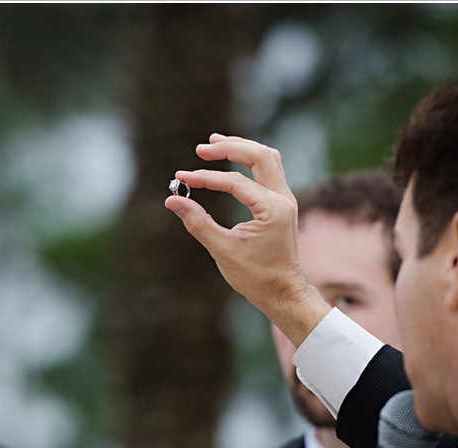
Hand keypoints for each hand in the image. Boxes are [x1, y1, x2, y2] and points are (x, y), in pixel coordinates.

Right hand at [165, 133, 330, 346]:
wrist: (283, 293)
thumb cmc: (256, 277)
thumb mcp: (222, 250)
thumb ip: (197, 222)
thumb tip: (172, 201)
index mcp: (274, 209)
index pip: (235, 182)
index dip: (205, 178)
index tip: (181, 179)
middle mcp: (284, 199)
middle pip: (259, 155)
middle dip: (229, 148)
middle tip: (201, 149)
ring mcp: (285, 200)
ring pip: (267, 158)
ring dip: (241, 148)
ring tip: (214, 144)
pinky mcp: (281, 205)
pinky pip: (268, 171)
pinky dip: (249, 161)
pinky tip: (232, 160)